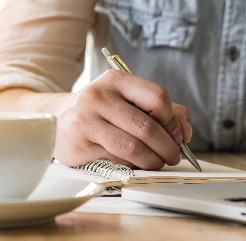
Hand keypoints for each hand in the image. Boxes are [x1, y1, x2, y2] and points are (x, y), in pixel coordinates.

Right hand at [54, 70, 190, 169]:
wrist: (60, 119)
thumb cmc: (104, 111)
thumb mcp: (130, 100)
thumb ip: (165, 111)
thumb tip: (185, 132)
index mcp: (117, 80)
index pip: (157, 97)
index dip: (172, 120)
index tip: (176, 134)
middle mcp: (99, 96)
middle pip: (148, 127)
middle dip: (168, 147)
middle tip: (173, 156)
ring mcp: (86, 120)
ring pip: (133, 148)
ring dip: (153, 161)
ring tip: (158, 163)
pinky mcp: (79, 144)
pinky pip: (117, 161)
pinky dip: (132, 166)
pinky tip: (134, 163)